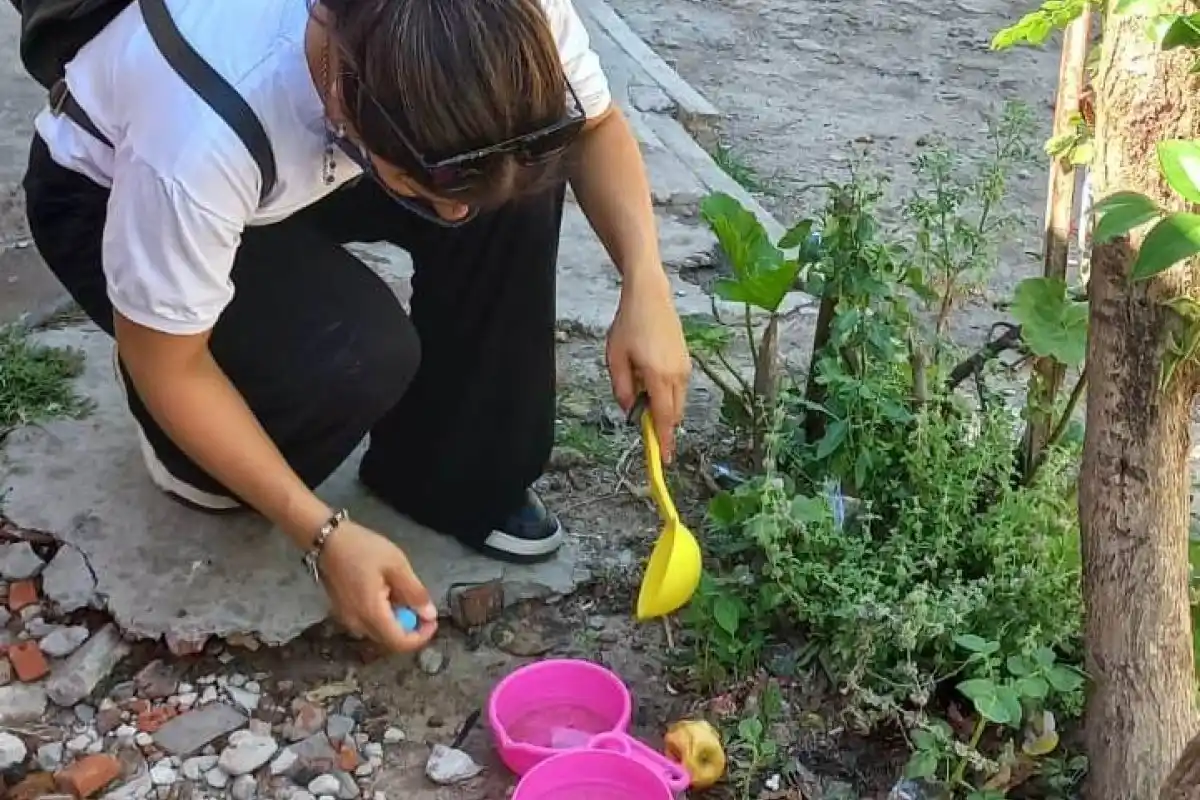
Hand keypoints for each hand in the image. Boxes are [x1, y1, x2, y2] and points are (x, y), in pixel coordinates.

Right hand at [318, 520, 438, 651]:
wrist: (326, 539)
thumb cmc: (362, 548)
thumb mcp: (396, 565)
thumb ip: (414, 593)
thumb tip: (430, 615)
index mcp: (371, 614)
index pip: (400, 643)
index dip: (421, 637)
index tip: (433, 621)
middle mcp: (357, 624)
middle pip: (390, 641)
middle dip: (411, 628)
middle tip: (422, 605)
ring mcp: (347, 620)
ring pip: (380, 632)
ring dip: (397, 621)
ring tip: (403, 593)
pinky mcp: (343, 613)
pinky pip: (369, 623)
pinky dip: (384, 615)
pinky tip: (387, 592)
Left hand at [607, 269, 691, 461]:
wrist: (650, 296)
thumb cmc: (629, 324)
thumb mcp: (615, 358)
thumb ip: (622, 389)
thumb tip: (630, 410)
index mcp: (658, 376)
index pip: (663, 417)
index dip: (664, 440)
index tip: (664, 458)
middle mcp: (677, 375)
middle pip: (674, 414)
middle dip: (662, 427)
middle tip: (646, 432)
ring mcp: (685, 367)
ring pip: (678, 402)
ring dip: (663, 409)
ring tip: (641, 396)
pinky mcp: (686, 361)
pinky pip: (679, 389)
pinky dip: (667, 396)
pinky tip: (650, 383)